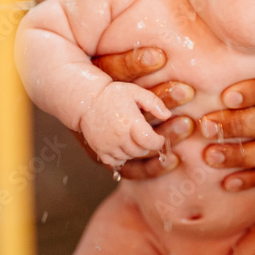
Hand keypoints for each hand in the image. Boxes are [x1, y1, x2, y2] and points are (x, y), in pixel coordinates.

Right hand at [93, 47, 195, 176]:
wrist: (87, 101)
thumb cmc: (113, 95)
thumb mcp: (136, 92)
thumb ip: (154, 103)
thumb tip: (167, 115)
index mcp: (130, 122)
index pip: (150, 142)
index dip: (158, 142)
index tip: (159, 137)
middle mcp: (119, 136)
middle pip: (141, 151)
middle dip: (147, 144)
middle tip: (144, 134)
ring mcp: (109, 145)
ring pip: (130, 157)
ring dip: (135, 150)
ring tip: (132, 136)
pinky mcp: (100, 151)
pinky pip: (116, 162)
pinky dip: (122, 156)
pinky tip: (122, 144)